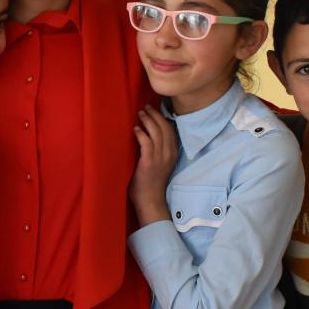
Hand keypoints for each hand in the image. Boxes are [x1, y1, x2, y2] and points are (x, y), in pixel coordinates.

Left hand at [129, 106, 177, 225]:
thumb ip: (158, 151)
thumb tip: (149, 136)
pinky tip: (135, 129)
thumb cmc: (151, 183)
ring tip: (140, 114)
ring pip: (156, 132)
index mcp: (173, 154)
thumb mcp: (161, 164)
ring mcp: (160, 158)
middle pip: (164, 128)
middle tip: (146, 108)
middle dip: (155, 115)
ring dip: (147, 120)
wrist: (150, 200)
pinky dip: (141, 133)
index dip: (163, 118)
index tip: (154, 110)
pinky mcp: (149, 162)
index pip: (171, 130)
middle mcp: (169, 154)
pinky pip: (146, 142)